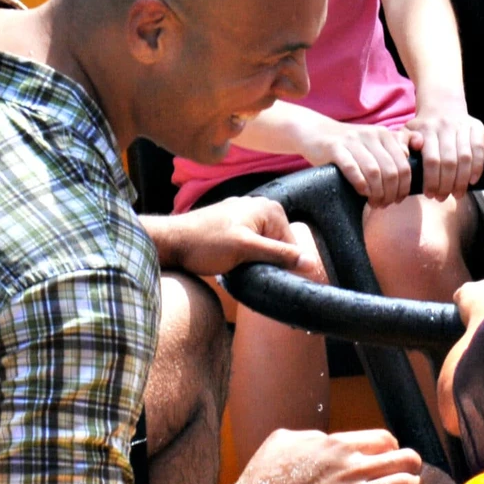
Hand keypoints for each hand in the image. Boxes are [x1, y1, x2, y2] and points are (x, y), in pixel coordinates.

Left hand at [160, 197, 303, 279]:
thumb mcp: (246, 250)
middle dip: (265, 262)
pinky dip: (243, 257)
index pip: (293, 246)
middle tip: (244, 269)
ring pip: (263, 248)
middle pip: (278, 246)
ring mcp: (246, 216)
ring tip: (234, 265)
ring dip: (252, 261)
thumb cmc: (206, 243)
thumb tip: (311, 263)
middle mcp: (261, 207)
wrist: (171, 241)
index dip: (281, 265)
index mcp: (270, 209)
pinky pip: (250, 245)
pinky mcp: (234, 225)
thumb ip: (280, 255)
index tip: (263, 275)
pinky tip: (228, 262)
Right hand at [233, 428, 422, 483]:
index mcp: (336, 445)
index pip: (385, 439)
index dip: (393, 449)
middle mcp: (351, 467)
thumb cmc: (262, 477)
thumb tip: (320, 439)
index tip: (389, 460)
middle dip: (412, 467)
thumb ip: (309, 436)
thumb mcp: (283, 440)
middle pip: (405, 459)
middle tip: (408, 477)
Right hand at [305, 120, 411, 208]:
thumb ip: (395, 145)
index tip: (398, 199)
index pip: (404, 165)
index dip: (404, 187)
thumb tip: (410, 155)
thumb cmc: (349, 144)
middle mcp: (371, 135)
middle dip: (391, 193)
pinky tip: (362, 193)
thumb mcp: (373, 141)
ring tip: (374, 202)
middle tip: (384, 204)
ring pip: (374, 172)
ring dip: (377, 193)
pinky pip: (352, 169)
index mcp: (384, 134)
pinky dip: (360, 185)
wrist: (315, 132)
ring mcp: (352, 140)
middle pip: (391, 171)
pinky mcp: (334, 148)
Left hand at [404, 106, 483, 200]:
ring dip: (461, 180)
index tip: (429, 195)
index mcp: (426, 129)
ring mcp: (461, 125)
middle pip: (449, 162)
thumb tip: (402, 160)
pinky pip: (479, 149)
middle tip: (442, 198)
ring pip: (465, 158)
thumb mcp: (407, 131)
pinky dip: (477, 167)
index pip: (431, 160)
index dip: (432, 181)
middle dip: (446, 185)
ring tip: (456, 194)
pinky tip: (472, 181)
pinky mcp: (476, 126)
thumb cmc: (423, 126)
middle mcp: (444, 126)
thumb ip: (401, 145)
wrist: (443, 104)